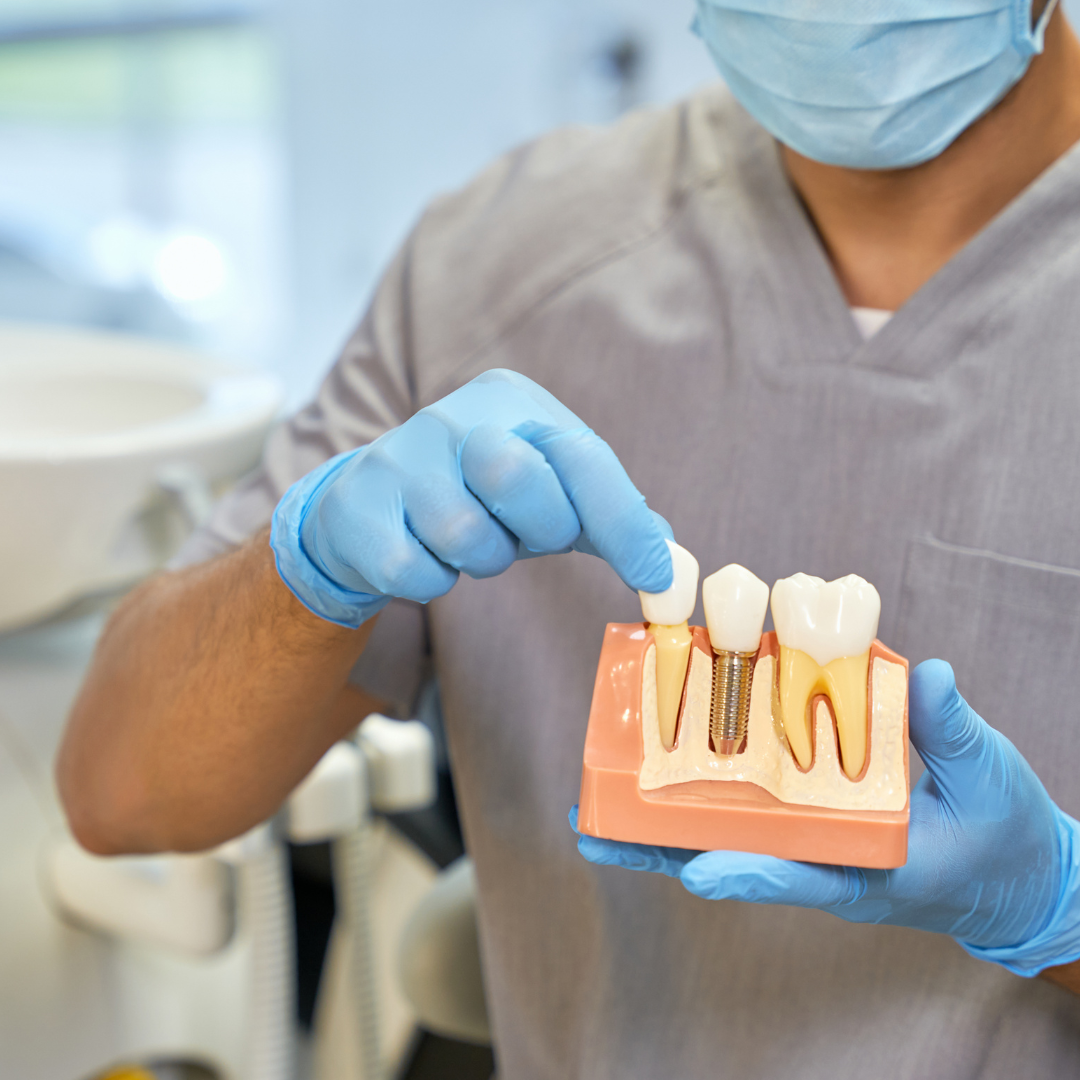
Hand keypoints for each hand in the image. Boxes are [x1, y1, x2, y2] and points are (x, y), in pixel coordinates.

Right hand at [271, 369, 672, 626]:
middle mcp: (451, 416)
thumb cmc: (476, 499)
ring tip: (466, 540)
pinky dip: (432, 580)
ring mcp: (397, 458)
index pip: (580, 454)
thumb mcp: (547, 495)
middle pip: (520, 477)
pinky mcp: (359, 510)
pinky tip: (421, 555)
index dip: (622, 520)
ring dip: (481, 560)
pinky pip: (418, 572)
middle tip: (524, 534)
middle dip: (538, 528)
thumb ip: (608, 518)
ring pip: (466, 535)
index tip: (654, 575)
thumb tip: (670, 562)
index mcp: (509, 400)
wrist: (366, 508)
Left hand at [575, 659, 1079, 975]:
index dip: (751, 872)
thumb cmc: (1001, 832)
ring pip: (725, 833)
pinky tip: (656, 765)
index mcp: (870, 866)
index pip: (803, 872)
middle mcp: (825, 856)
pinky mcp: (808, 816)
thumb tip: (927, 676)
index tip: (698, 870)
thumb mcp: (988, 780)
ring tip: (597, 805)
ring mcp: (810, 838)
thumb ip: (954, 732)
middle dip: (664, 847)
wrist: (1014, 869)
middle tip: (594, 831)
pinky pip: (744, 807)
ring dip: (662, 819)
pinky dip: (700, 789)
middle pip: (733, 854)